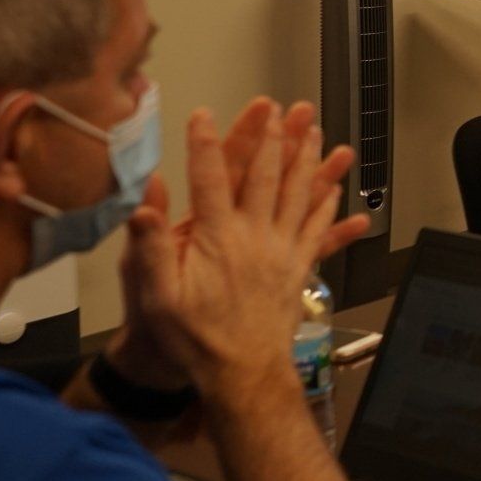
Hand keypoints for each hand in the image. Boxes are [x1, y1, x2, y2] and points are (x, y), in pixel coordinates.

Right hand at [125, 107, 370, 400]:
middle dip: (271, 137)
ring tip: (316, 131)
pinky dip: (328, 206)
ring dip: (307, 161)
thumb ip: (149, 249)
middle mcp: (255, 237)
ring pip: (298, 195)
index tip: (204, 114)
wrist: (241, 373)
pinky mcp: (299, 268)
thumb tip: (143, 205)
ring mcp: (282, 251)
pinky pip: (319, 230)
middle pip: (265, 177)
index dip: (206, 144)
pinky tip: (336, 189)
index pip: (209, 180)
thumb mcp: (157, 296)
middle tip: (279, 107)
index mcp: (217, 238)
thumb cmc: (193, 338)